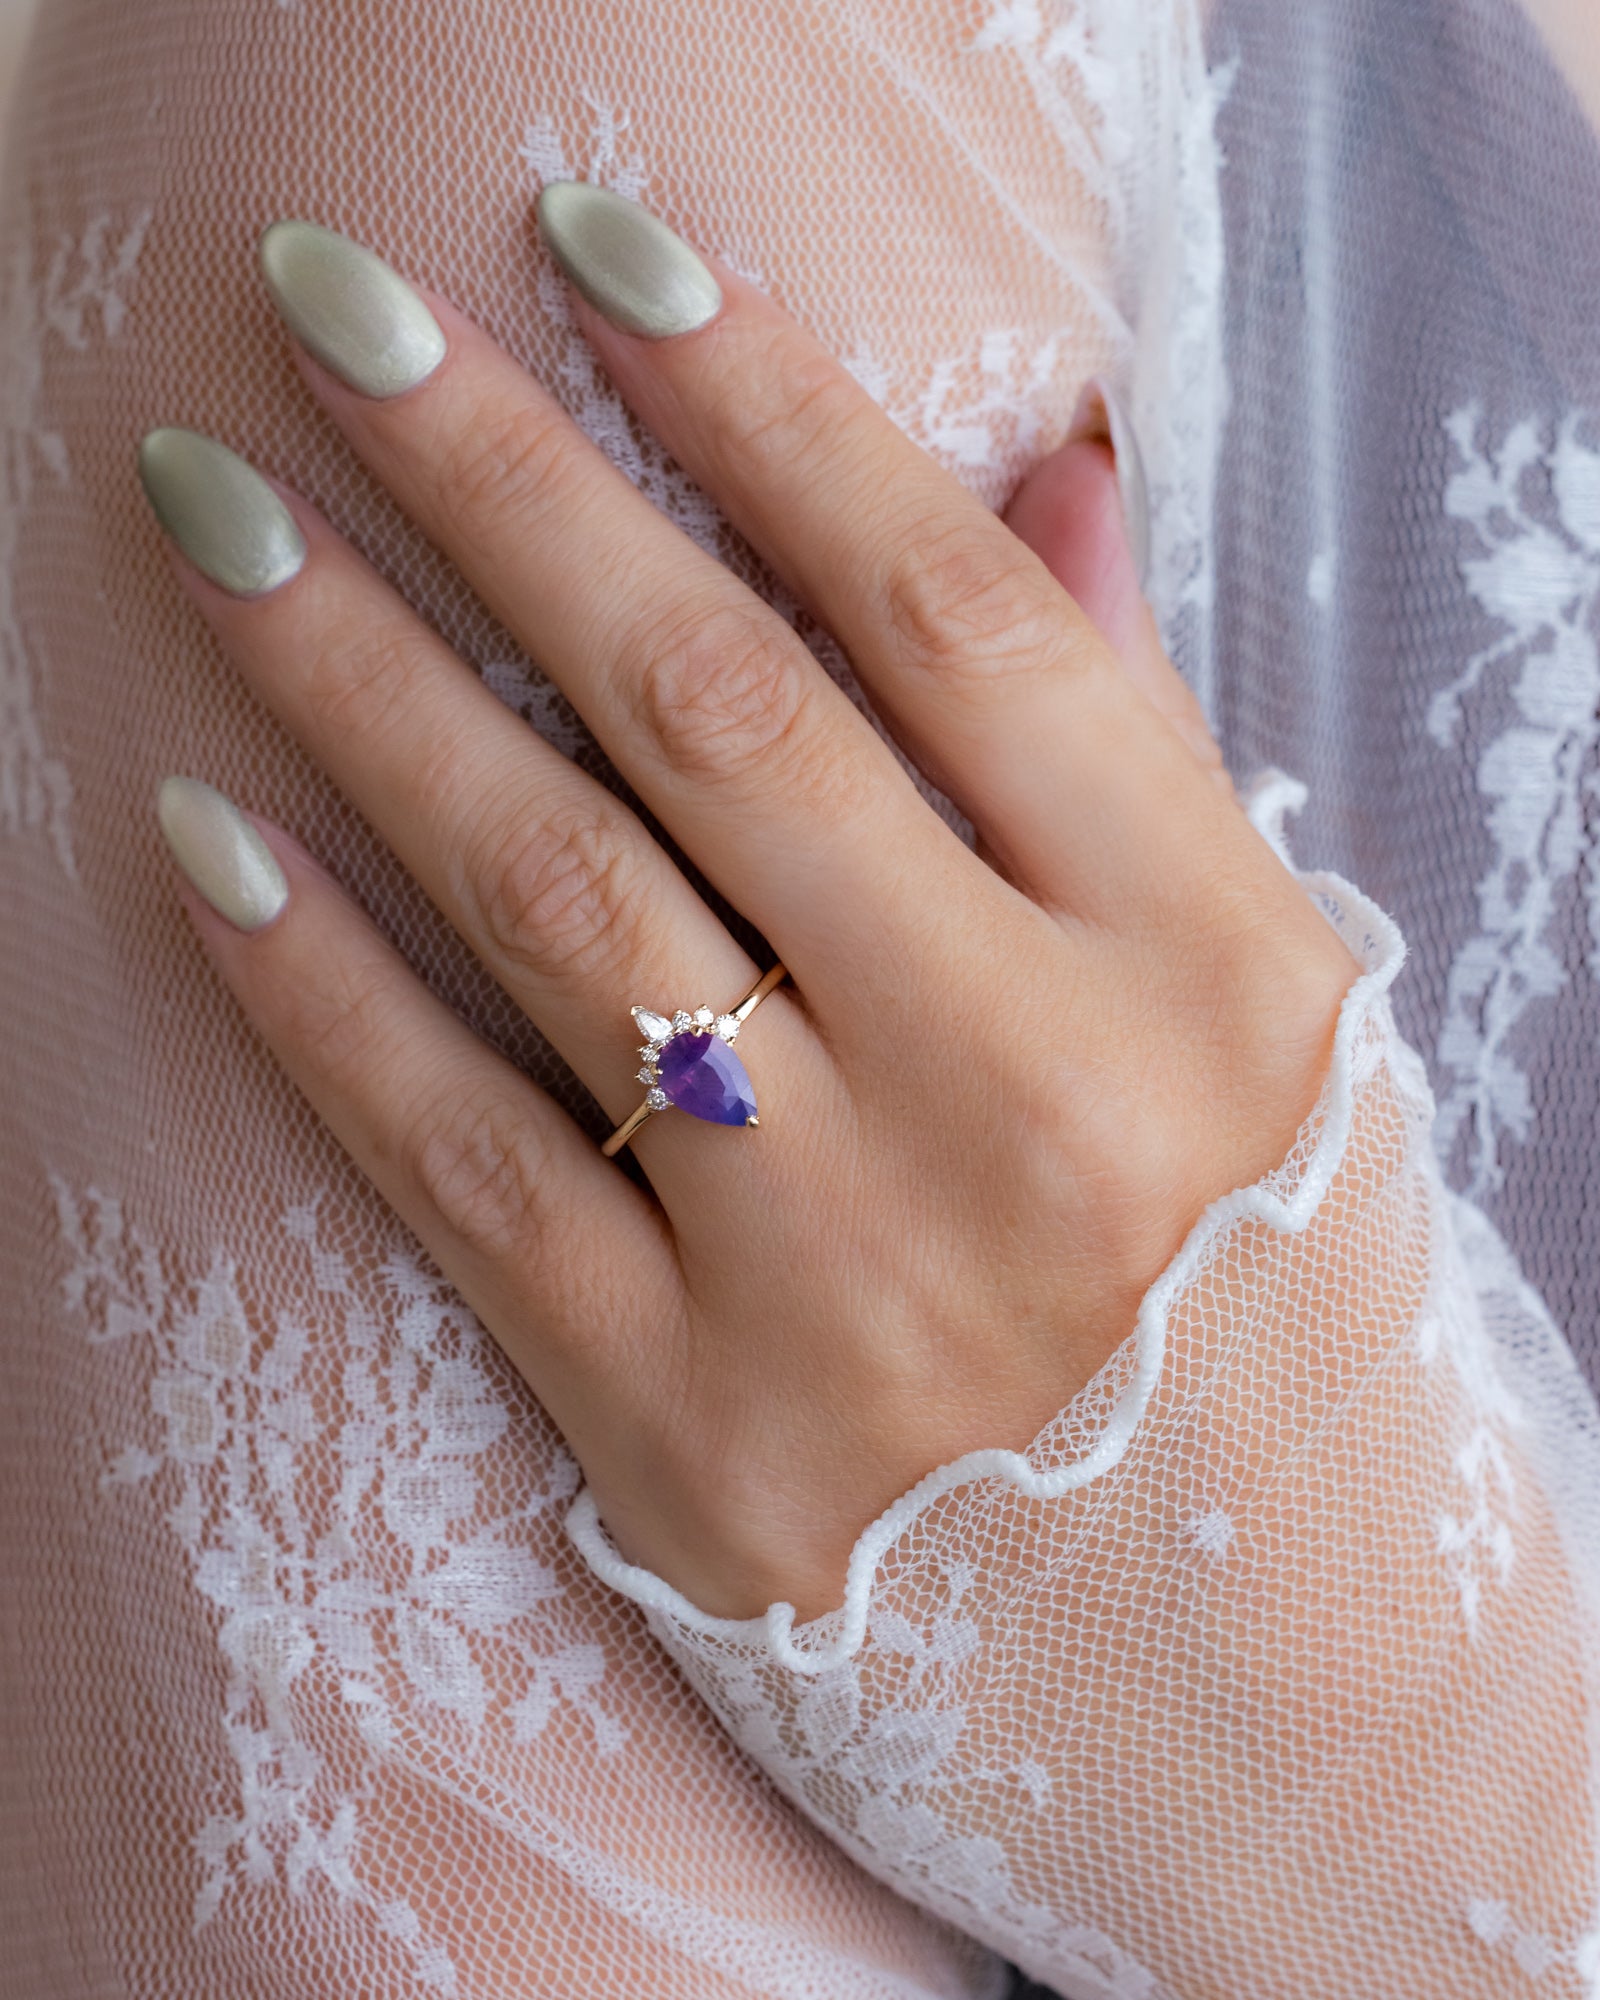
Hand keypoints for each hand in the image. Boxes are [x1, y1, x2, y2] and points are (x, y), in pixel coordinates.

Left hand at [140, 191, 1356, 1625]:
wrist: (1265, 1687)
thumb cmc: (1267, 1306)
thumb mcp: (1268, 1021)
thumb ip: (1131, 747)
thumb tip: (1028, 464)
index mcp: (1203, 973)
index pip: (951, 616)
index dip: (761, 402)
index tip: (598, 241)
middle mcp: (1031, 1107)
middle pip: (719, 718)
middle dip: (502, 482)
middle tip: (333, 310)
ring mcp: (849, 1284)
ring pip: (561, 912)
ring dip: (362, 688)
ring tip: (218, 517)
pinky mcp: (694, 1438)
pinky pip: (463, 1167)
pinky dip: (318, 988)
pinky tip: (207, 832)